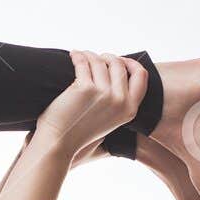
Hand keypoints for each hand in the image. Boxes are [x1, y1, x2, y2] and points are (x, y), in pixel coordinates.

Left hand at [31, 51, 147, 161]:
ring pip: (100, 61)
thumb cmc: (80, 131)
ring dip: (90, 55)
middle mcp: (120, 101)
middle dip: (107, 57)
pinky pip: (83, 63)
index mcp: (129, 109)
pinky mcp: (85, 89)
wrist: (59, 143)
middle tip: (95, 58)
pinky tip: (73, 55)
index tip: (118, 60)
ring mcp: (103, 94)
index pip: (141, 75)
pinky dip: (78, 56)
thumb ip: (119, 100)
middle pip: (119, 64)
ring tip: (81, 56)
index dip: (130, 63)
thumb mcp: (110, 119)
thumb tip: (118, 68)